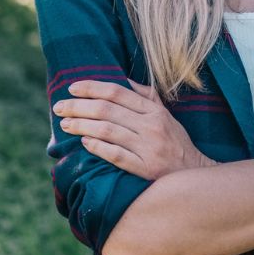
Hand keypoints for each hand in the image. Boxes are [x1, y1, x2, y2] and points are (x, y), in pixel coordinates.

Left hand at [52, 79, 217, 180]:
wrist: (195, 174)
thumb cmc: (176, 143)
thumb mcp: (167, 115)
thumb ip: (146, 97)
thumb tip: (123, 80)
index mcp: (154, 111)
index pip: (117, 92)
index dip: (92, 87)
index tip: (72, 87)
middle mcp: (151, 126)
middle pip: (108, 110)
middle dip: (79, 106)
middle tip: (59, 107)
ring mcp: (148, 148)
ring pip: (108, 131)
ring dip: (82, 125)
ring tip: (65, 124)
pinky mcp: (145, 169)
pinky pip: (116, 155)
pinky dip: (98, 147)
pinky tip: (84, 142)